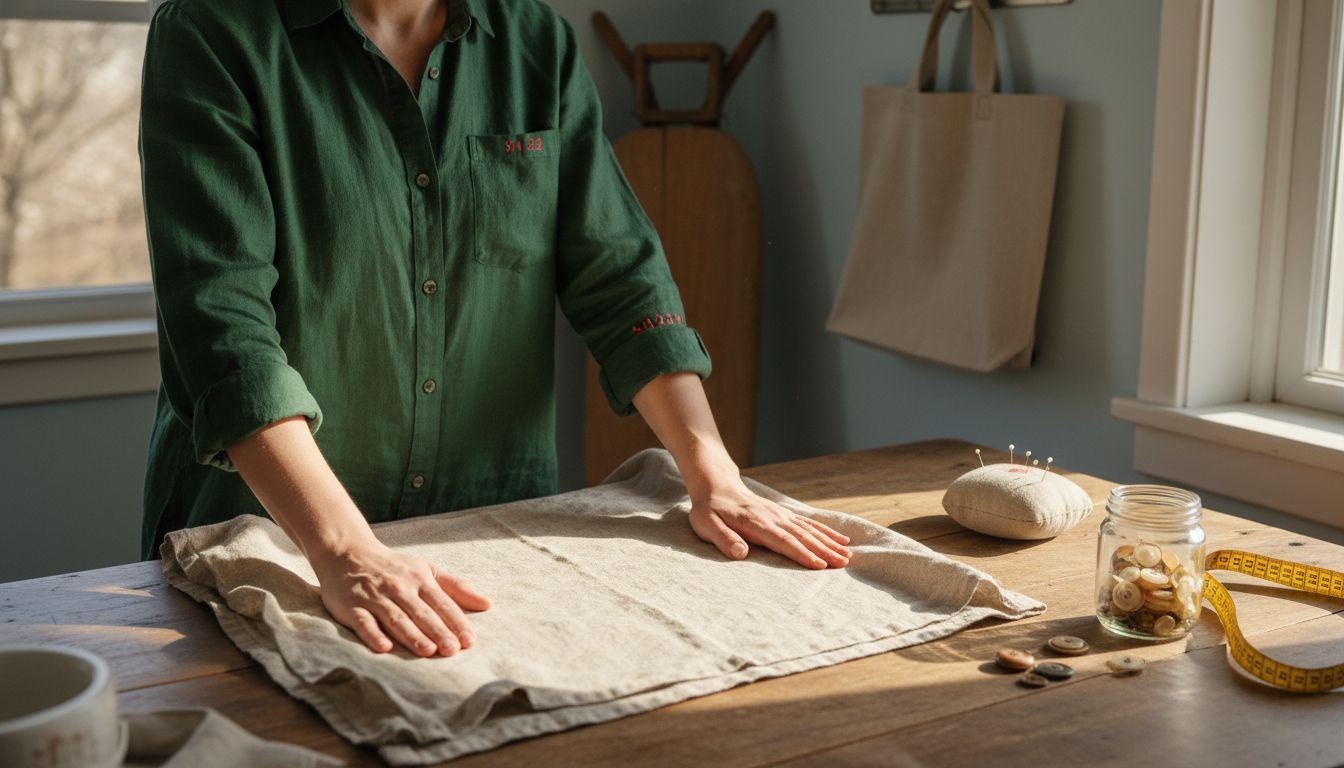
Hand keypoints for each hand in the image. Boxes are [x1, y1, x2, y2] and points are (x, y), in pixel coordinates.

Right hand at [309, 540, 490, 656]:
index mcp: (420, 580)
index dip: (456, 622)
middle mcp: (399, 588)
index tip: (470, 641)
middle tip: (452, 651)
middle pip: (422, 613)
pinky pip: (364, 623)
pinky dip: (374, 635)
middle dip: (438, 632)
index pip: (443, 604)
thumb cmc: (394, 567)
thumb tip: (488, 604)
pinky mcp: (352, 606)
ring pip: (396, 618)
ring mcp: (375, 597)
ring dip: (412, 635)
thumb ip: (457, 588)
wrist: (347, 552)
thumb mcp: (427, 570)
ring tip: (428, 651)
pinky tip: (385, 648)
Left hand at [687, 478, 851, 568]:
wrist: (716, 486)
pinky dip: (825, 531)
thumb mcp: (706, 525)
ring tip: (847, 555)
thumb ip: (723, 539)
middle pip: (802, 536)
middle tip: (843, 564)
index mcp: (756, 523)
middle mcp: (773, 517)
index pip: (783, 541)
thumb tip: (740, 553)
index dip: (801, 554)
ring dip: (829, 543)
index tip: (819, 566)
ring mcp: (781, 515)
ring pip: (809, 529)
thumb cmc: (709, 511)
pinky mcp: (784, 514)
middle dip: (824, 551)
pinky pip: (808, 523)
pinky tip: (840, 539)